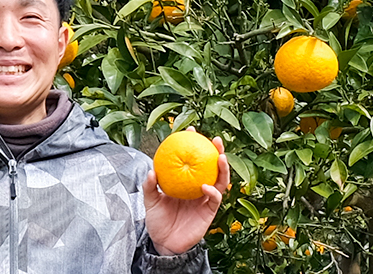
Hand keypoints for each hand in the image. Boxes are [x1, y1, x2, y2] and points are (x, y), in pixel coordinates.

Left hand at [142, 127, 228, 255]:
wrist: (163, 243)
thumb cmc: (158, 221)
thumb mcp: (150, 202)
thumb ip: (150, 186)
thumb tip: (152, 171)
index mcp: (186, 182)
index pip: (192, 160)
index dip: (194, 145)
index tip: (191, 130)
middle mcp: (198, 188)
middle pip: (212, 167)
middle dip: (218, 152)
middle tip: (216, 140)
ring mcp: (205, 200)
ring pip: (221, 181)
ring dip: (223, 169)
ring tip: (220, 156)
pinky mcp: (209, 212)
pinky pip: (215, 199)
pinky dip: (212, 191)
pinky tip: (206, 186)